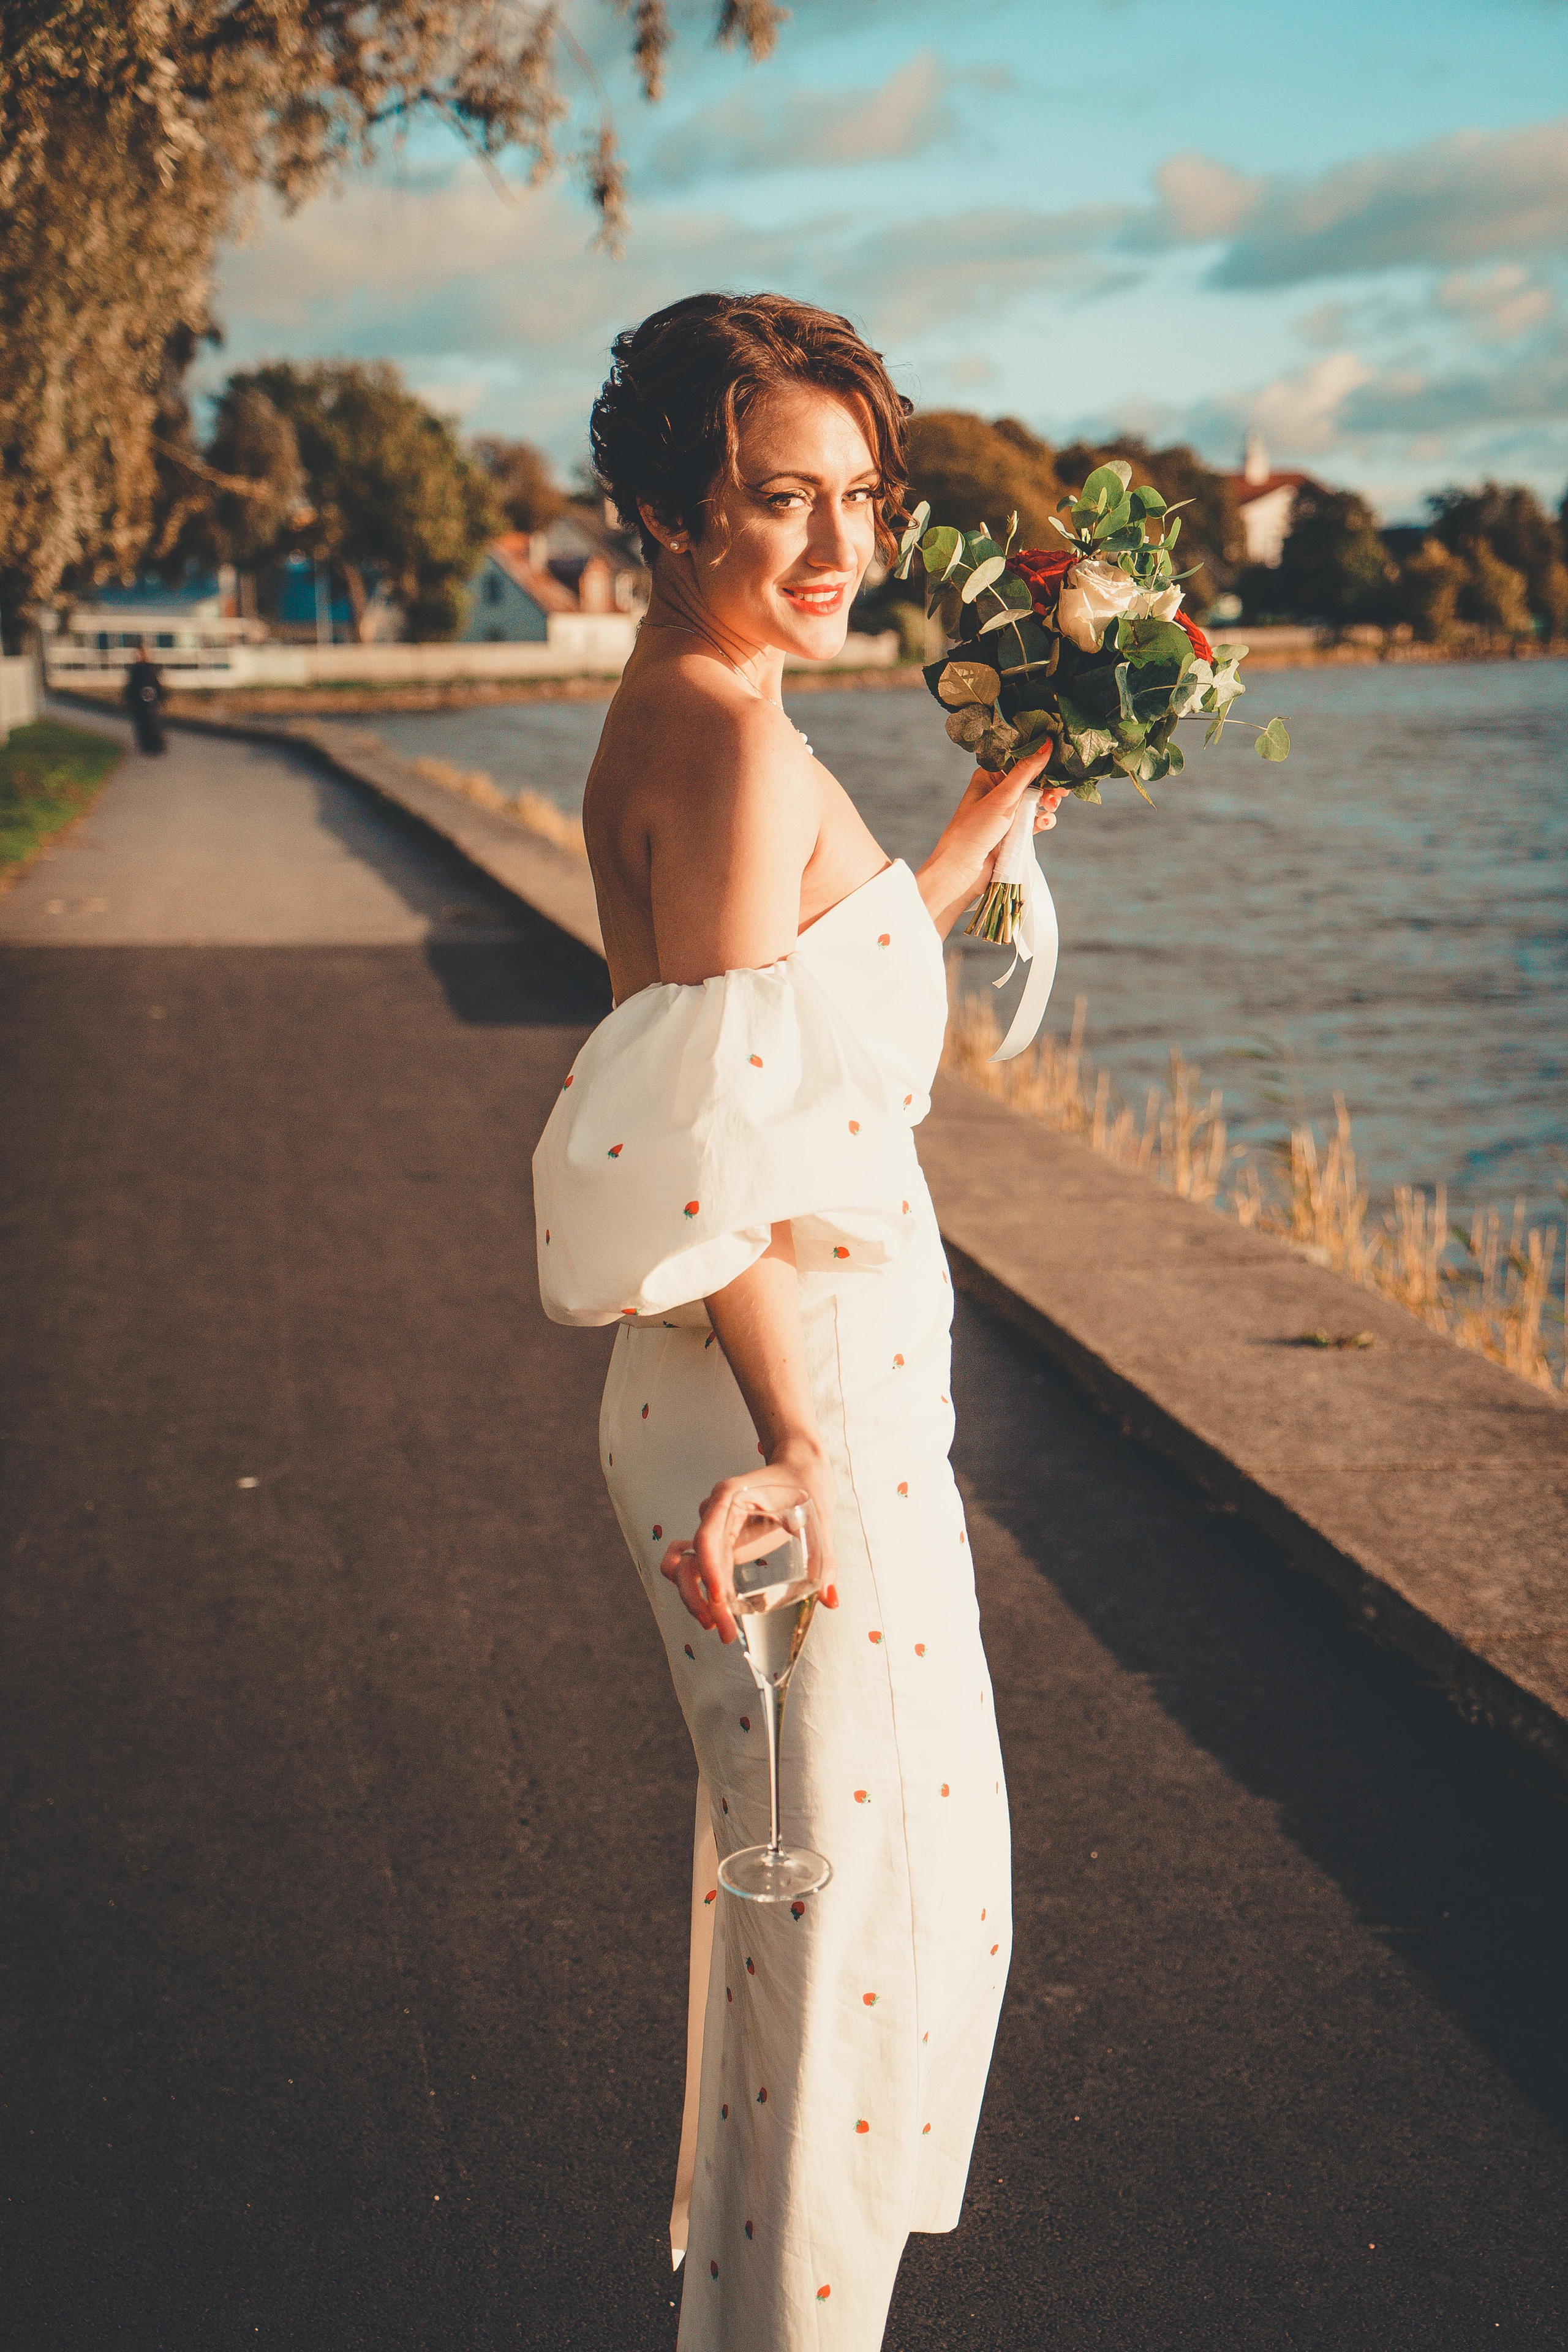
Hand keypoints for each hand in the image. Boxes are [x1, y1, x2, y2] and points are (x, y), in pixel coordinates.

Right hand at [660, 1432, 838, 1644]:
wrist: (798, 1468)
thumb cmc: (806, 1486)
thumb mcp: (819, 1518)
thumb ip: (824, 1560)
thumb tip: (830, 1600)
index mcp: (732, 1498)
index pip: (708, 1536)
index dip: (708, 1569)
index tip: (719, 1598)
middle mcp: (715, 1513)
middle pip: (692, 1559)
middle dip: (700, 1598)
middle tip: (723, 1631)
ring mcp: (714, 1528)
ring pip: (684, 1566)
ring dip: (692, 1598)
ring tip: (716, 1627)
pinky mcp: (718, 1542)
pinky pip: (691, 1564)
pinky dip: (693, 1587)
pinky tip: (712, 1610)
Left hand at [917, 744, 1067, 934]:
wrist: (962, 872)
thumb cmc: (973, 830)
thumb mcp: (1002, 798)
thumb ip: (1027, 772)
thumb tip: (1047, 742)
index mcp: (990, 777)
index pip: (1020, 761)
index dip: (1041, 760)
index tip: (1061, 761)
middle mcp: (998, 792)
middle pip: (1033, 781)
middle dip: (1049, 785)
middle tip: (1062, 791)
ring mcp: (1007, 813)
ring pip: (1037, 801)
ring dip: (1048, 803)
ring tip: (1050, 807)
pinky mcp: (1013, 832)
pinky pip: (1035, 821)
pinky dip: (1043, 821)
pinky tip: (1044, 823)